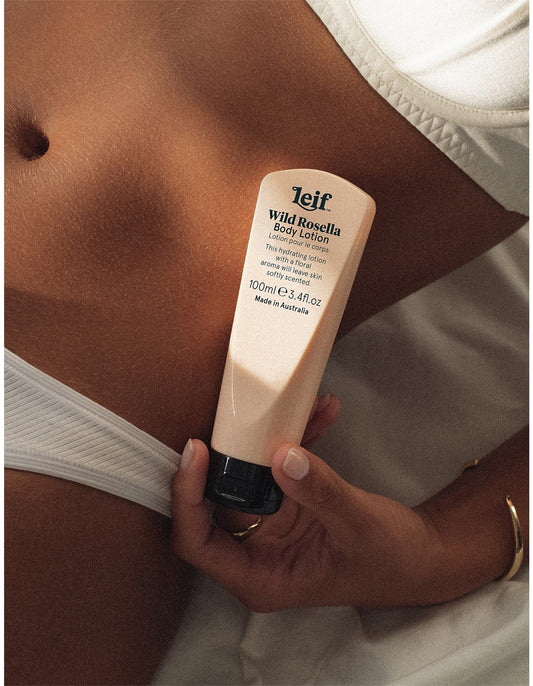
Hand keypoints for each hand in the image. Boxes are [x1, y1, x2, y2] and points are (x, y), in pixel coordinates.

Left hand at [171, 438, 445, 611]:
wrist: (420, 556)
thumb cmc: (390, 560)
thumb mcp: (357, 525)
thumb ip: (320, 492)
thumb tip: (283, 457)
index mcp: (260, 576)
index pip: (197, 542)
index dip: (187, 497)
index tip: (197, 452)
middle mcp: (258, 552)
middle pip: (216, 501)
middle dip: (231, 453)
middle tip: (242, 414)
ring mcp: (273, 526)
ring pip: (250, 476)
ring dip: (272, 438)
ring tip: (302, 407)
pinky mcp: (290, 504)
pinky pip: (281, 467)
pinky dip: (299, 440)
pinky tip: (322, 413)